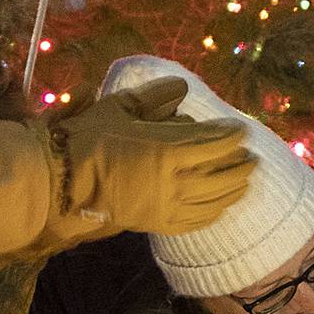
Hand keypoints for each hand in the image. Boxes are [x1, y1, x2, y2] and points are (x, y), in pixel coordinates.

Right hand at [40, 77, 254, 247]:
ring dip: (234, 189)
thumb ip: (154, 97)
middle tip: (251, 156)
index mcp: (167, 150)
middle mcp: (174, 182)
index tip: (241, 130)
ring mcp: (167, 207)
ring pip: (214, 200)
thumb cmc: (89, 139)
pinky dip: (214, 212)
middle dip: (240, 164)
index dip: (232, 136)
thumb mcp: (120, 108)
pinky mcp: (158, 224)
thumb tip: (181, 88)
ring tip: (244, 179)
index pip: (214, 143)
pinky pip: (196, 221)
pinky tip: (221, 205)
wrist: (62, 182)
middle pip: (222, 174)